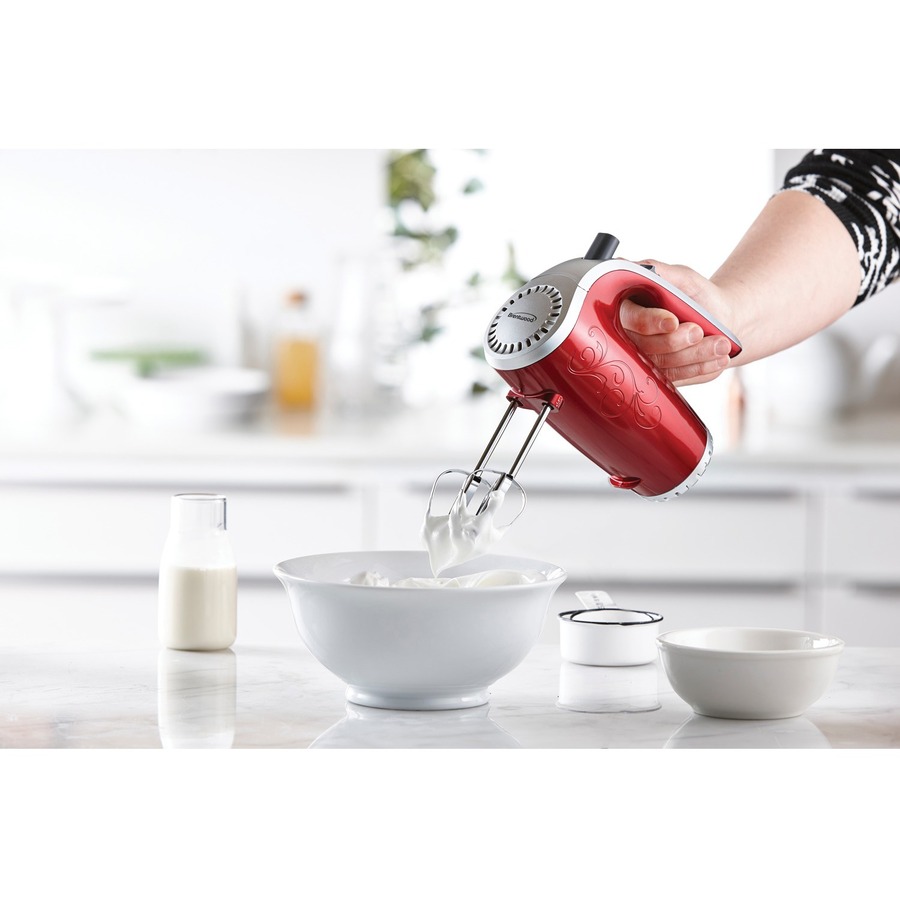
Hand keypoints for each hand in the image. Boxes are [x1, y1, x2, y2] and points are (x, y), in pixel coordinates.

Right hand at [619, 260, 735, 385]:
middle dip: (675, 341)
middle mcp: (631, 336)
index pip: (629, 319)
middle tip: (700, 331)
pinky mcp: (661, 376)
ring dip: (694, 355)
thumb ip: (658, 270)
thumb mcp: (682, 277)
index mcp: (629, 308)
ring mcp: (645, 359)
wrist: (719, 319)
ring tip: (721, 344)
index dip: (649, 322)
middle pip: (645, 347)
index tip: (673, 321)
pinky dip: (700, 368)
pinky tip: (718, 358)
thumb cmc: (697, 296)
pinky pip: (677, 378)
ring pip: (663, 365)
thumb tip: (632, 266)